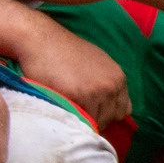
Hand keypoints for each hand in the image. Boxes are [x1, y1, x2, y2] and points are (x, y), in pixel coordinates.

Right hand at [15, 21, 130, 124]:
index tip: (91, 108)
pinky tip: (60, 105)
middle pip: (108, 118)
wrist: (41, 40)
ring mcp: (96, 92)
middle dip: (94, 117)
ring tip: (66, 106)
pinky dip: (70, 117)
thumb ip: (107, 82)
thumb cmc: (64, 50)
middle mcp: (112, 85)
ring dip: (81, 119)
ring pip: (94, 122)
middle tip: (75, 108)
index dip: (106, 112)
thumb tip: (112, 106)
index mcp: (118, 78)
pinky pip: (78, 120)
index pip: (122, 110)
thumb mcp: (96, 62)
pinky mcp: (78, 97)